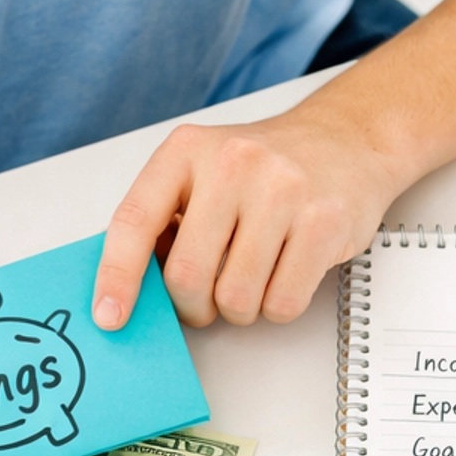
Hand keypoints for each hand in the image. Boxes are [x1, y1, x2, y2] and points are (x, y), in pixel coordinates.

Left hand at [92, 102, 400, 330]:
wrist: (346, 138)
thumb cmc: (264, 167)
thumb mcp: (202, 171)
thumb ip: (166, 220)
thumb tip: (136, 288)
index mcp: (186, 151)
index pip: (135, 222)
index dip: (117, 277)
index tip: (109, 316)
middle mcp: (232, 164)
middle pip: (187, 276)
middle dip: (192, 306)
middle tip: (204, 299)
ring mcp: (282, 191)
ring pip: (236, 298)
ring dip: (238, 308)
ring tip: (251, 277)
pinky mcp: (324, 223)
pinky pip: (282, 304)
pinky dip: (276, 307)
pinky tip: (284, 273)